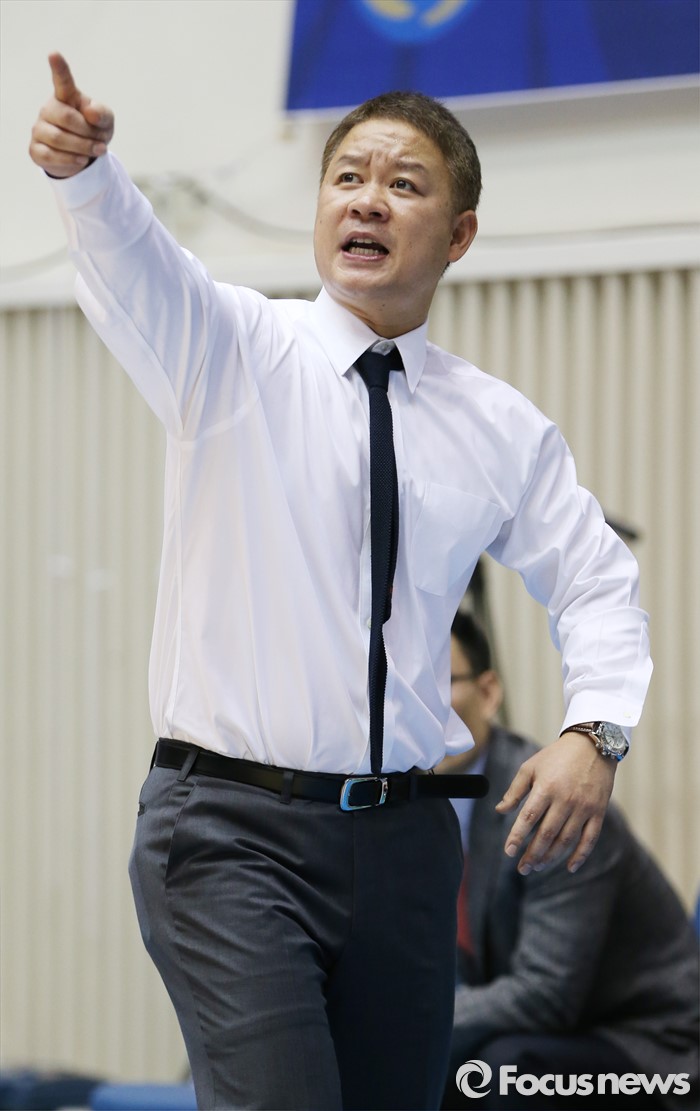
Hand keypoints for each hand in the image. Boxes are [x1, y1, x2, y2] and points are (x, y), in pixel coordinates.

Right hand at [29, 53, 113, 177]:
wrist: (83, 157)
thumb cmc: (93, 131)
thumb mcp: (106, 122)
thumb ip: (102, 113)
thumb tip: (90, 113)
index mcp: (66, 97)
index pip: (62, 81)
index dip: (59, 68)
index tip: (54, 54)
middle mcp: (49, 110)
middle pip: (67, 118)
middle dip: (88, 133)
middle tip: (102, 143)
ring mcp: (40, 129)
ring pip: (58, 139)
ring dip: (83, 148)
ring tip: (97, 151)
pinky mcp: (36, 149)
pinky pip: (50, 156)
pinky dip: (71, 160)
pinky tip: (82, 160)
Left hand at [496, 731, 615, 874]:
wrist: (592, 745)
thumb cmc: (556, 756)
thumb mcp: (530, 767)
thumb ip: (515, 791)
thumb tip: (499, 811)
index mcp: (546, 787)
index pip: (529, 818)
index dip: (517, 837)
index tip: (509, 852)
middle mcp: (565, 799)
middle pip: (547, 834)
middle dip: (532, 854)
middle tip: (522, 868)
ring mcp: (584, 807)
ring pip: (566, 840)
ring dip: (551, 857)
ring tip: (538, 866)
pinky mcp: (598, 812)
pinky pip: (590, 839)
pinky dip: (580, 855)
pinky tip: (569, 867)